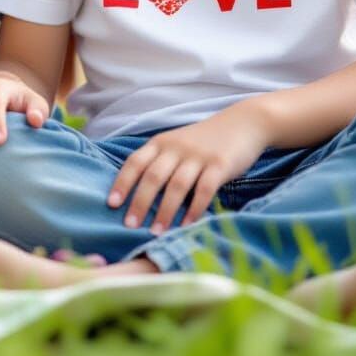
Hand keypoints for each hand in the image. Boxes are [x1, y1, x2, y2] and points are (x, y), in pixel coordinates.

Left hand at [108, 99, 275, 233]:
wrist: (243, 123)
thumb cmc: (204, 140)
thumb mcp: (177, 144)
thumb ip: (160, 162)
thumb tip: (137, 196)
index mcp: (161, 142)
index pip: (135, 162)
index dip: (122, 182)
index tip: (112, 204)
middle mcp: (176, 147)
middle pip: (152, 176)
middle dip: (140, 202)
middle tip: (130, 225)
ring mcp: (199, 156)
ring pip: (176, 185)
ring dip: (165, 211)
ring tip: (156, 232)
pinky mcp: (220, 165)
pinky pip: (204, 189)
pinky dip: (194, 209)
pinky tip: (187, 225)